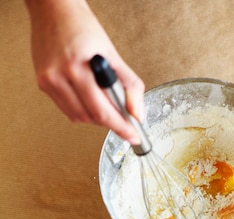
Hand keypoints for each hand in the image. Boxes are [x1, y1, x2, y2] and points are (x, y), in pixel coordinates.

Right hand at [25, 0, 143, 142]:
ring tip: (105, 104)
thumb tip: (137, 113)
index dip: (120, 127)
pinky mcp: (43, 84)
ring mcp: (49, 81)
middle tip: (123, 120)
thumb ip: (130, 85)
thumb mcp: (112, 53)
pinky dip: (82, 111)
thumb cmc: (81, 27)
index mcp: (78, 67)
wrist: (54, 10)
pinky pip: (67, 110)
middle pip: (91, 117)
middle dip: (110, 122)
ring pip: (79, 118)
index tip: (133, 136)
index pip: (103, 111)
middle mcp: (60, 76)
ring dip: (96, 118)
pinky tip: (88, 99)